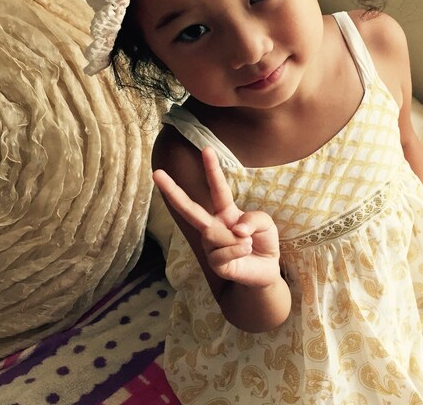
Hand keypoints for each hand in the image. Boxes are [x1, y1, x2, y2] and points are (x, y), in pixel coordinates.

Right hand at [153, 147, 280, 287]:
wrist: (266, 272)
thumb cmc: (263, 243)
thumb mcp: (266, 224)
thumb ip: (254, 219)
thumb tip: (235, 229)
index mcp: (225, 211)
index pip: (218, 188)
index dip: (212, 169)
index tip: (207, 149)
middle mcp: (213, 225)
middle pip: (190, 208)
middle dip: (172, 190)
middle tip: (156, 173)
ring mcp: (210, 245)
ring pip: (216, 233)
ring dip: (238, 239)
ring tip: (248, 245)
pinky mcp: (214, 262)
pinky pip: (223, 252)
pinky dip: (239, 250)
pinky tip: (245, 252)